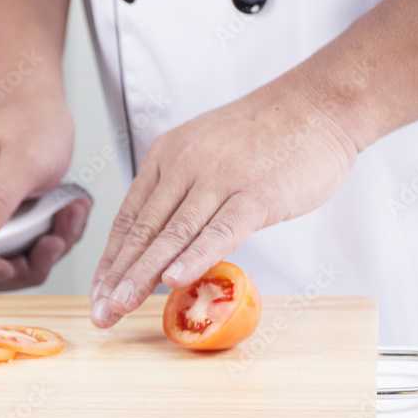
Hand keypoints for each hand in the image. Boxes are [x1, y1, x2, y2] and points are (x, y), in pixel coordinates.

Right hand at [0, 89, 88, 291]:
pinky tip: (68, 211)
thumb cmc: (25, 119)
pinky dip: (51, 237)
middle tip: (56, 237)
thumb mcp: (20, 160)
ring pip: (10, 263)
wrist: (31, 97)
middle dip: (25, 263)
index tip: (12, 263)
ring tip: (69, 216)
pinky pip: (25, 248)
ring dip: (45, 249)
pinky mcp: (1, 222)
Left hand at [90, 78, 358, 326]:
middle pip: (144, 230)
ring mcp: (220, 179)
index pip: (130, 217)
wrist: (320, 104)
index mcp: (167, 156)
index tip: (98, 292)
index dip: (111, 259)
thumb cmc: (266, 135)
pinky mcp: (256, 194)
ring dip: (144, 274)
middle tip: (100, 312)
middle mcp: (185, 165)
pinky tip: (174, 281)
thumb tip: (163, 240)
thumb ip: (182, 191)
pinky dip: (194, 257)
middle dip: (118, 276)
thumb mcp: (205, 151)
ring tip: (121, 305)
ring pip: (173, 234)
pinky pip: (220, 231)